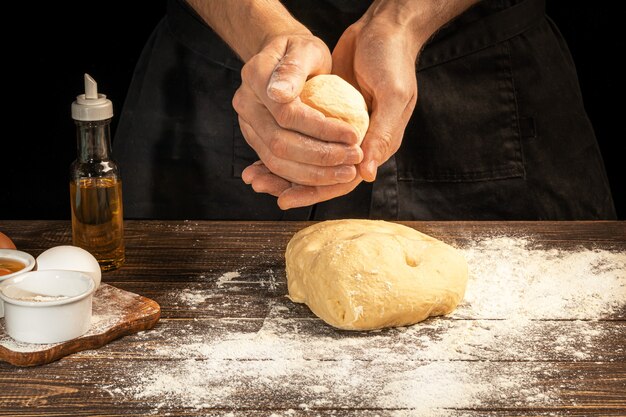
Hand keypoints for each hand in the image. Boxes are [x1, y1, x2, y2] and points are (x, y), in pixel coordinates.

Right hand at [233, 34, 363, 186]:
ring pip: (276, 162)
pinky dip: (303, 178)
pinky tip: (329, 179)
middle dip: (320, 157)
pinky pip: (278, 168)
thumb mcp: (305, 49)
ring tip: (346, 172)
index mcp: (255, 78)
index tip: (354, 136)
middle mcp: (245, 105)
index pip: (288, 114)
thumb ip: (293, 69)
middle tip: (354, 159)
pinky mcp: (256, 141)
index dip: (321, 129)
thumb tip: (279, 94)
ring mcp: (248, 126)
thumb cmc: (302, 52)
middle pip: (279, 144)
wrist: (285, 60)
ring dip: (313, 174)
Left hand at [242, 6, 420, 208]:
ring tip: (254, 177)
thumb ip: (382, 134)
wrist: (382, 31)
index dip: (314, 190)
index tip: (285, 197)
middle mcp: (356, 144)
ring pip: (308, 160)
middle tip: (261, 186)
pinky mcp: (324, 116)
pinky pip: (301, 138)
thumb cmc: (393, 60)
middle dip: (291, 183)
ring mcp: (338, 131)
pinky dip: (283, 145)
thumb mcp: (394, 94)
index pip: (342, 180)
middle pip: (321, 176)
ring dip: (282, 170)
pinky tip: (258, 154)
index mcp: (376, 145)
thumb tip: (366, 174)